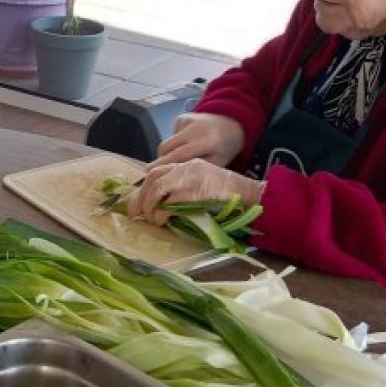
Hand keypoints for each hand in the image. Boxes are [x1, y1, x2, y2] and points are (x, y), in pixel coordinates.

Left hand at [126, 158, 264, 226]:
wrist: (250, 195)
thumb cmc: (229, 196)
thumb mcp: (203, 186)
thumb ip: (184, 189)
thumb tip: (162, 205)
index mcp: (188, 165)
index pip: (157, 171)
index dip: (144, 186)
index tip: (138, 201)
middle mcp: (187, 167)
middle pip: (153, 178)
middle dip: (140, 197)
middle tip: (135, 214)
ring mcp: (191, 178)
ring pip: (157, 188)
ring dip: (149, 206)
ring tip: (151, 220)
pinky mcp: (195, 191)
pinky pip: (169, 202)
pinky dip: (160, 213)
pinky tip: (161, 221)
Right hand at [154, 112, 244, 167]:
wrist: (232, 122)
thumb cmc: (226, 148)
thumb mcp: (218, 162)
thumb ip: (198, 168)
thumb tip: (175, 177)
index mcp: (207, 141)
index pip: (179, 154)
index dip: (164, 164)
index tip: (151, 173)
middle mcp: (194, 128)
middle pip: (166, 147)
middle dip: (161, 160)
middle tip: (160, 172)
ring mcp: (186, 120)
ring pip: (167, 142)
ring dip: (168, 153)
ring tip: (179, 158)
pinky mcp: (182, 117)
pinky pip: (171, 135)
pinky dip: (175, 143)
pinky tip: (186, 144)